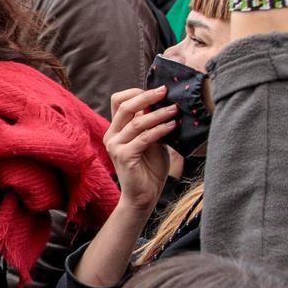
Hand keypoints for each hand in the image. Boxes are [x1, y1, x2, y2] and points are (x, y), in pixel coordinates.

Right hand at [105, 87, 178, 210]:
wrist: (144, 196)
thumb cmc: (150, 168)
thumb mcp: (153, 140)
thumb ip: (152, 124)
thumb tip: (165, 102)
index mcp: (116, 129)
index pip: (119, 101)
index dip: (136, 92)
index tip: (158, 91)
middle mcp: (112, 135)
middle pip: (125, 106)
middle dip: (147, 96)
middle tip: (166, 91)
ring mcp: (116, 146)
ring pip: (137, 122)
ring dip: (158, 114)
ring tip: (175, 110)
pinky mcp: (124, 157)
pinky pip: (144, 138)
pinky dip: (160, 130)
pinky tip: (172, 126)